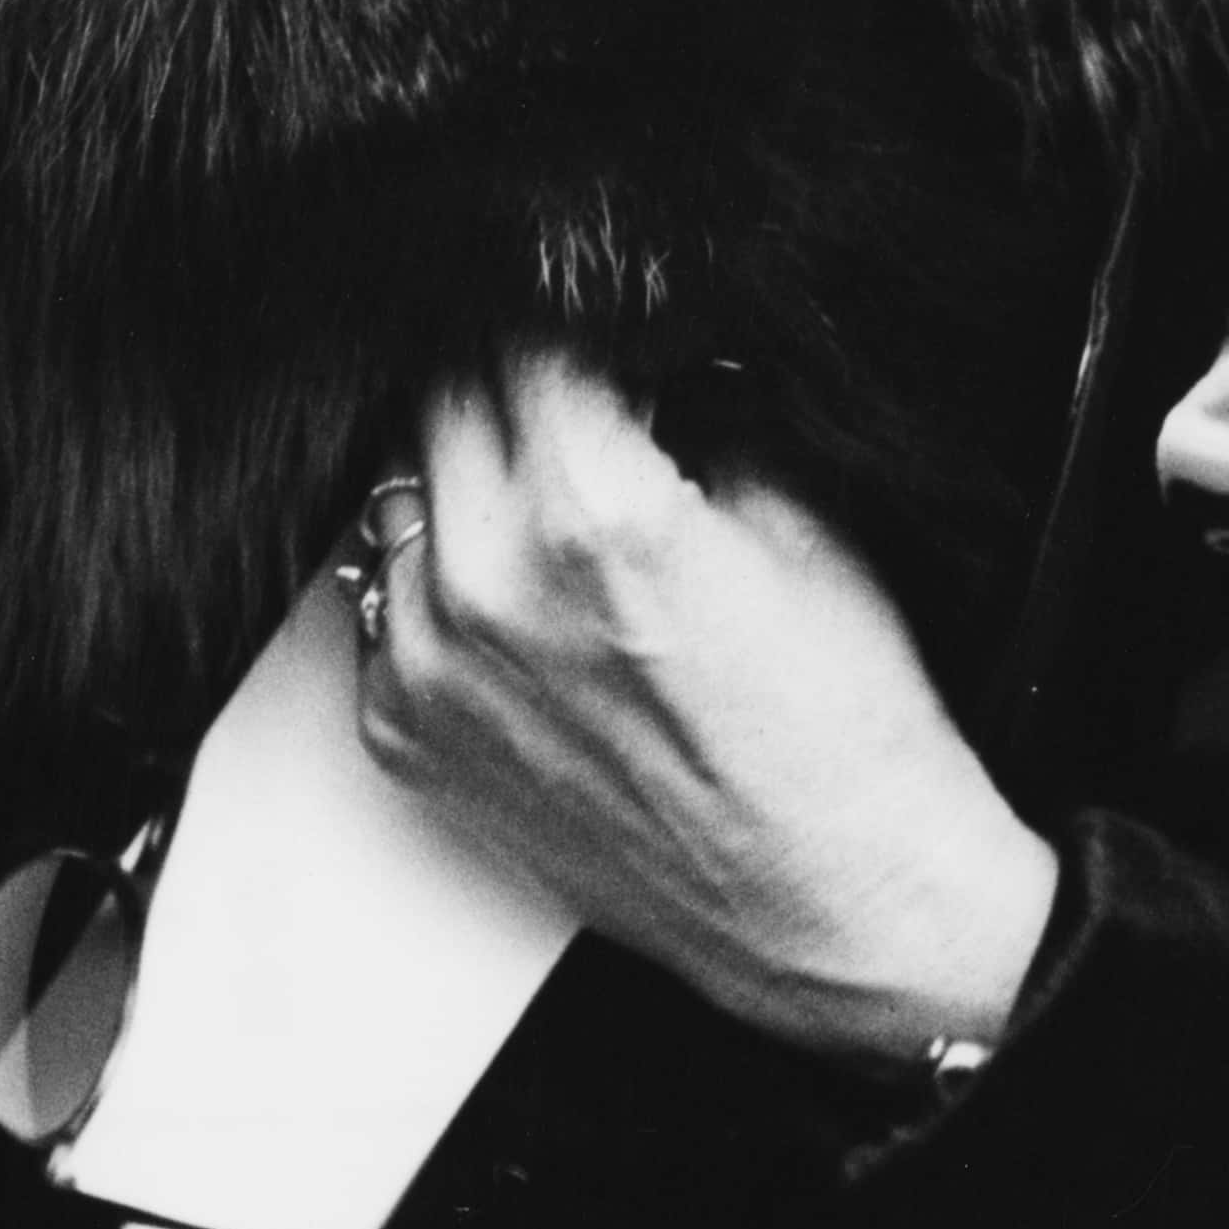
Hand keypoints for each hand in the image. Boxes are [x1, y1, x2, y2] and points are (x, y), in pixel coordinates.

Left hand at [355, 344, 1058, 1077]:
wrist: (836, 908)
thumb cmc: (841, 731)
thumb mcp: (798, 517)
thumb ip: (694, 407)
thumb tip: (635, 350)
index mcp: (589, 513)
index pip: (514, 339)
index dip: (563, 320)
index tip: (586, 324)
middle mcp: (485, 588)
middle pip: (440, 405)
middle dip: (508, 389)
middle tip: (576, 413)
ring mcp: (428, 671)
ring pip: (400, 501)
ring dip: (465, 484)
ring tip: (553, 515)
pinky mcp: (404, 738)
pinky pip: (388, 606)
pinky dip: (442, 584)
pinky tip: (525, 606)